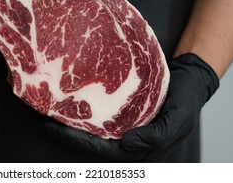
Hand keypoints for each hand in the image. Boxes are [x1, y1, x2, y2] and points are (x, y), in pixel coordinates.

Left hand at [43, 53, 218, 161]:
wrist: (190, 80)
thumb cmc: (186, 102)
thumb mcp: (178, 121)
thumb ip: (156, 136)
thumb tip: (127, 144)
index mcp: (140, 150)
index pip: (104, 151)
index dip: (79, 142)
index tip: (57, 129)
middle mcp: (127, 141)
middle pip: (92, 142)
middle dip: (67, 133)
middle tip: (42, 120)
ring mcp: (123, 125)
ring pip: (92, 128)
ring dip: (70, 121)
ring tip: (47, 110)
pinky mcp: (121, 111)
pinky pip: (98, 113)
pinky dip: (82, 108)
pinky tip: (67, 99)